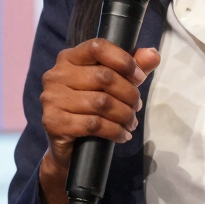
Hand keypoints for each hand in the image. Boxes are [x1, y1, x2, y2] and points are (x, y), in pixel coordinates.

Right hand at [38, 38, 159, 203]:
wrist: (70, 158)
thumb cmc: (94, 116)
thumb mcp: (116, 90)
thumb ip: (133, 70)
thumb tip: (153, 54)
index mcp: (69, 59)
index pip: (98, 45)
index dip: (123, 58)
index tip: (138, 74)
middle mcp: (55, 76)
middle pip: (103, 76)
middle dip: (129, 94)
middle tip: (137, 109)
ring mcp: (50, 101)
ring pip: (99, 100)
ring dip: (123, 114)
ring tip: (129, 124)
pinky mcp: (53, 125)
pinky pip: (91, 123)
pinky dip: (112, 129)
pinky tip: (120, 135)